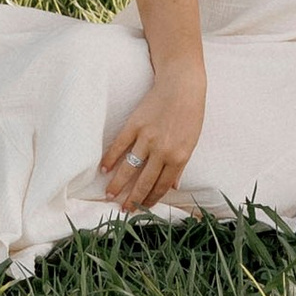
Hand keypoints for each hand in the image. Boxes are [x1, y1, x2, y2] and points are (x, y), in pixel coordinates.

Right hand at [99, 64, 204, 212]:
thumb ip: (180, 165)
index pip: (161, 186)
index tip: (143, 207)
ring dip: (117, 184)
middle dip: (133, 199)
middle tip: (123, 209)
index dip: (151, 199)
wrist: (182, 85)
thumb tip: (174, 187)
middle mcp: (161, 151)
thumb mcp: (191, 142)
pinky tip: (104, 168)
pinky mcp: (135, 124)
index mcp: (178, 157)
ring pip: (129, 168)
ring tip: (109, 195)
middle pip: (143, 181)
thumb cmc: (191, 114)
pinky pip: (119, 145)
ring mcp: (146, 138)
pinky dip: (110, 158)